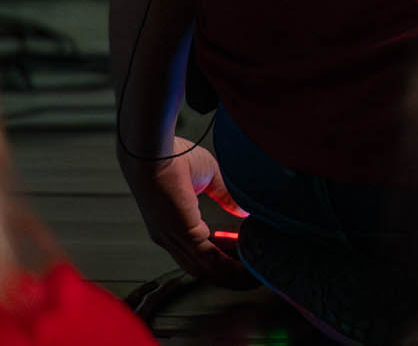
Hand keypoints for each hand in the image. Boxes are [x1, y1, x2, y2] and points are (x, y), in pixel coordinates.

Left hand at [117, 142, 255, 286]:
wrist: (153, 152)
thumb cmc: (172, 157)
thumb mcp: (207, 177)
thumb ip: (224, 195)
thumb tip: (243, 209)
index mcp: (171, 225)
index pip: (196, 251)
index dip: (220, 257)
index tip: (241, 259)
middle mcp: (169, 238)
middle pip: (201, 267)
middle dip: (226, 274)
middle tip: (249, 276)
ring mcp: (174, 239)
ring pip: (205, 268)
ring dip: (229, 275)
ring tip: (250, 277)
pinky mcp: (183, 234)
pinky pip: (208, 259)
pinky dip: (227, 267)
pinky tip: (243, 269)